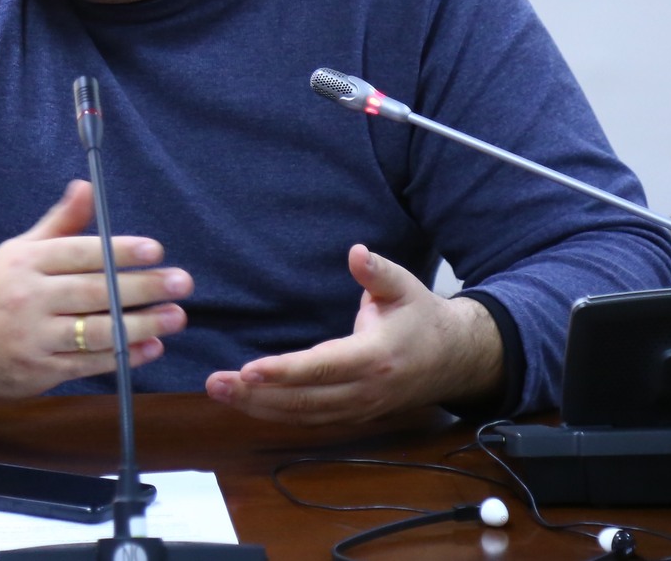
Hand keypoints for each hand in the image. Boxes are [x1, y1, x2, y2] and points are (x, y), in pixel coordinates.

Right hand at [0, 181, 192, 413]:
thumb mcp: (20, 250)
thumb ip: (59, 223)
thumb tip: (87, 186)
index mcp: (26, 262)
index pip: (80, 253)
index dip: (119, 251)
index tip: (156, 250)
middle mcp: (29, 298)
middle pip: (94, 292)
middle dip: (142, 288)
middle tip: (181, 283)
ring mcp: (34, 338)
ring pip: (96, 331)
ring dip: (141, 325)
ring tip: (176, 317)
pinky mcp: (40, 371)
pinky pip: (89, 364)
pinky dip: (124, 356)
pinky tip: (151, 347)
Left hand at [203, 244, 501, 424]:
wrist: (454, 359)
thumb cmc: (422, 317)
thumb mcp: (404, 286)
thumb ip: (377, 271)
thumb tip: (356, 252)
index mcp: (374, 357)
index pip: (322, 368)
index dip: (283, 371)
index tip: (248, 370)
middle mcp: (364, 390)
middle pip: (303, 400)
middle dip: (256, 394)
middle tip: (216, 382)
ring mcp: (359, 408)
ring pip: (302, 415)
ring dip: (259, 407)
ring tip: (220, 392)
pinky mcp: (353, 415)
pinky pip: (309, 419)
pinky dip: (277, 414)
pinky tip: (248, 403)